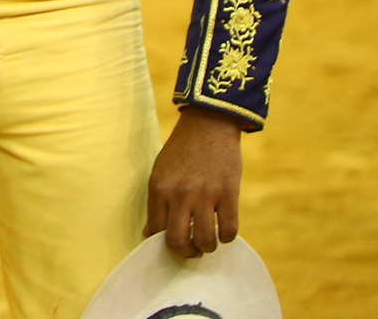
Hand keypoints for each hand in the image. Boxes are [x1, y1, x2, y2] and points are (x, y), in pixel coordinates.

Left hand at [145, 106, 243, 256]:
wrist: (208, 124)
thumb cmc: (181, 151)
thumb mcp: (160, 172)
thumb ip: (155, 204)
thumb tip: (148, 234)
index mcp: (159, 188)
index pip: (158, 230)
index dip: (165, 243)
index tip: (175, 242)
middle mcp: (179, 194)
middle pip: (179, 241)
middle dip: (186, 253)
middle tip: (193, 249)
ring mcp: (205, 194)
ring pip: (205, 240)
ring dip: (207, 247)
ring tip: (208, 242)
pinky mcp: (228, 192)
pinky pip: (229, 229)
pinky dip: (227, 238)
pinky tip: (224, 232)